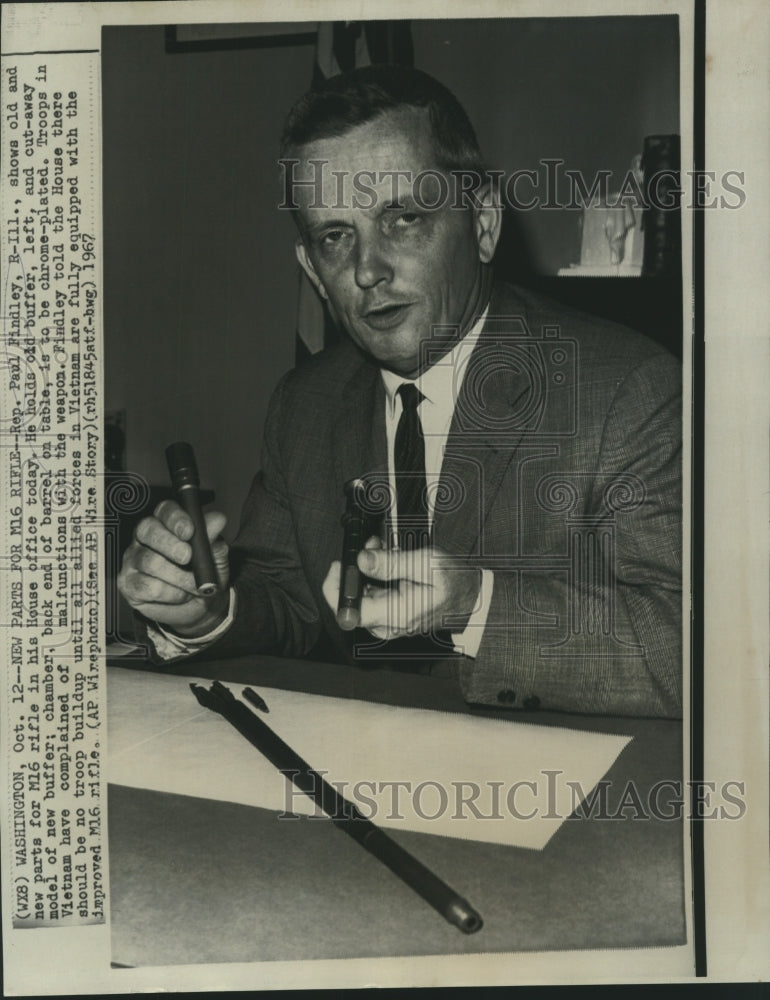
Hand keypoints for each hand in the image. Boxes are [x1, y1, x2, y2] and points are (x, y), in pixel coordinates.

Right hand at [117, 500, 229, 636]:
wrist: (201, 607)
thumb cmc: (205, 575)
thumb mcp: (214, 556)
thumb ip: (212, 539)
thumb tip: (217, 519)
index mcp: (167, 524)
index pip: (165, 510)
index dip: (175, 518)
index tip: (189, 531)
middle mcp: (146, 537)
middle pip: (148, 530)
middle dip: (170, 544)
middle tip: (188, 557)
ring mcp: (134, 559)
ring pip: (150, 562)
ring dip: (178, 577)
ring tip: (195, 586)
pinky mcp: (129, 583)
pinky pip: (147, 586)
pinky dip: (171, 593)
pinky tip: (181, 595)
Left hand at [322, 540, 480, 639]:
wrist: (468, 598)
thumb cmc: (453, 583)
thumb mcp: (425, 564)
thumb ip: (392, 563)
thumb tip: (362, 560)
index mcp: (395, 615)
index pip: (348, 613)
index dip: (336, 587)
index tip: (341, 564)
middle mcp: (386, 623)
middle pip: (351, 601)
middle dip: (355, 569)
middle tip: (370, 547)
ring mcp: (386, 621)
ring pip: (360, 594)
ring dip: (365, 569)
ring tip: (383, 550)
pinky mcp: (387, 614)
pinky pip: (370, 595)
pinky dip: (373, 575)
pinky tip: (386, 561)